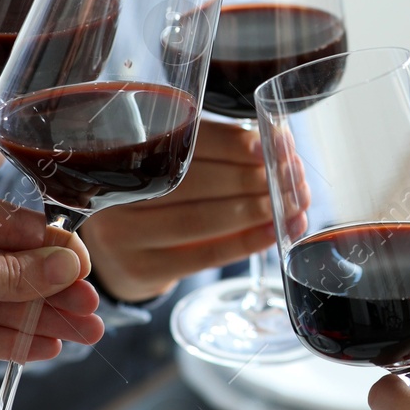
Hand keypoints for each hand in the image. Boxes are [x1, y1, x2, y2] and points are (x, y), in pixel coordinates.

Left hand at [0, 166, 105, 366]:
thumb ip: (8, 274)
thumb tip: (65, 268)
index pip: (6, 224)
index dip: (49, 251)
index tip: (86, 270)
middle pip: (4, 266)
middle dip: (49, 293)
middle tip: (93, 312)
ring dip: (35, 319)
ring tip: (83, 336)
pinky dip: (3, 338)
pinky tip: (43, 348)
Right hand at [78, 119, 300, 302]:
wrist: (119, 255)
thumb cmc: (159, 200)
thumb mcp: (172, 168)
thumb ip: (214, 154)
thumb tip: (276, 144)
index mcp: (125, 149)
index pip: (185, 141)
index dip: (230, 143)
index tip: (270, 145)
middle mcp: (117, 189)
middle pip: (194, 181)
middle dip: (251, 178)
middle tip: (291, 178)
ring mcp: (123, 233)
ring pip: (200, 220)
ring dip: (254, 211)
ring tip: (292, 205)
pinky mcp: (140, 269)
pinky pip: (203, 256)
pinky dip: (244, 243)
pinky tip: (273, 233)